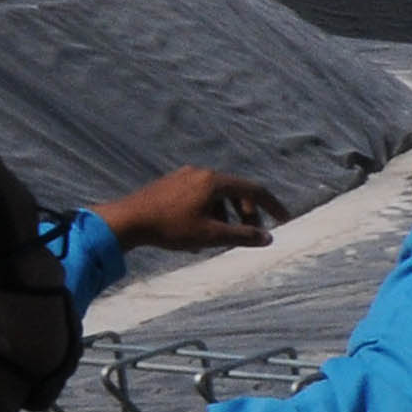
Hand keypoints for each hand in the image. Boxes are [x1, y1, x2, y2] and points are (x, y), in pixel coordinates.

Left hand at [95, 166, 281, 253]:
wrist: (126, 220)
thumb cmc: (170, 228)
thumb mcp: (211, 235)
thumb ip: (242, 236)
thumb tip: (268, 238)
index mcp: (214, 181)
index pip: (254, 190)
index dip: (272, 205)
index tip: (284, 220)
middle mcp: (201, 173)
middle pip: (235, 192)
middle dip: (246, 214)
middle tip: (249, 235)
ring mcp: (183, 177)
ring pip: (216, 195)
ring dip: (226, 216)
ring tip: (219, 238)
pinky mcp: (170, 184)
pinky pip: (199, 196)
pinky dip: (208, 211)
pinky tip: (198, 232)